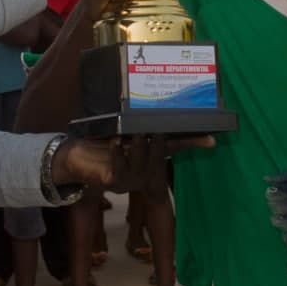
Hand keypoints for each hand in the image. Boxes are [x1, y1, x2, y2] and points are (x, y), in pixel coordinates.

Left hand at [51, 134, 214, 194]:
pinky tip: (116, 141)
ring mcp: (128, 180)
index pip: (175, 149)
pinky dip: (117, 154)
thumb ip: (141, 121)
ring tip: (138, 133)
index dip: (193, 143)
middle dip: (161, 144)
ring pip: (140, 165)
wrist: (75, 159)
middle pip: (160, 158)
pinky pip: (118, 168)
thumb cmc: (101, 141)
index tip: (211, 139)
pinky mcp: (111, 181)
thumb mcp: (124, 129)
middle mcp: (142, 172)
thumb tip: (153, 103)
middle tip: (160, 129)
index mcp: (149, 159)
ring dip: (139, 148)